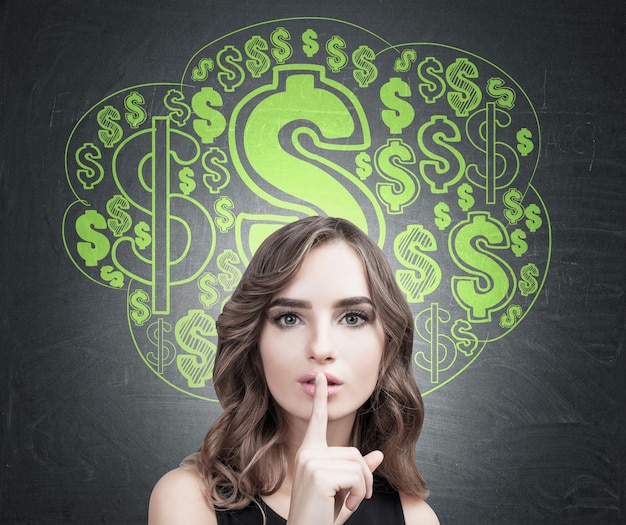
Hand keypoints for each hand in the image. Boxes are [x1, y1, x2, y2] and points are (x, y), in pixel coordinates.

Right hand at [286, 373, 383, 524]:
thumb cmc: (322, 516)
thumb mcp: (345, 491)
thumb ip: (359, 471)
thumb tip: (376, 454)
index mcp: (309, 453)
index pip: (317, 421)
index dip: (320, 399)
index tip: (321, 378)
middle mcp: (307, 454)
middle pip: (354, 452)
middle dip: (364, 477)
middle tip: (355, 499)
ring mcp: (311, 463)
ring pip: (358, 465)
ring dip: (362, 488)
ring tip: (347, 503)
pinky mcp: (319, 475)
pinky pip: (356, 477)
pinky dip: (359, 495)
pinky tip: (345, 506)